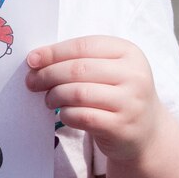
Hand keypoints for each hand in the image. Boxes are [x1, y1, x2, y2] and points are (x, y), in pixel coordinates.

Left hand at [25, 35, 173, 164]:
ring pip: (78, 93)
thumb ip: (78, 60)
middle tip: (32, 82)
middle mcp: (135, 75)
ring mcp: (131, 102)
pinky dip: (66, 114)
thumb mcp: (107, 70)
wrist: (146, 131)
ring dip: (54, 96)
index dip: (53, 52)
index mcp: (129, 53)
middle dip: (48, 75)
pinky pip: (82, 116)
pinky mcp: (122, 126)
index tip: (32, 60)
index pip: (83, 46)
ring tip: (49, 99)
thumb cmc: (116, 94)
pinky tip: (64, 114)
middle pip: (78, 69)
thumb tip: (35, 59)